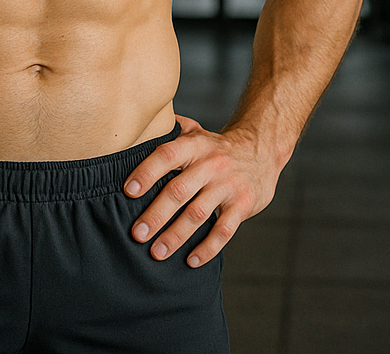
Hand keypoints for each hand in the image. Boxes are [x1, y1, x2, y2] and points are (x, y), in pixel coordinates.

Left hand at [123, 114, 279, 267]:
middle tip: (137, 233)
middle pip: (179, 190)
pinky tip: (191, 261)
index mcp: (195, 145)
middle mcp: (211, 164)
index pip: (167, 155)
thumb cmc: (217, 147)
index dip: (147, 172)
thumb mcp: (196, 132)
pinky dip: (208, 248)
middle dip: (156, 214)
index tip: (128, 191)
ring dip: (176, 235)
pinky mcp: (243, 204)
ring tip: (157, 252)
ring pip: (198, 214)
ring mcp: (229, 185)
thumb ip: (170, 130)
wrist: (261, 150)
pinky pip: (224, 230)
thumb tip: (137, 128)